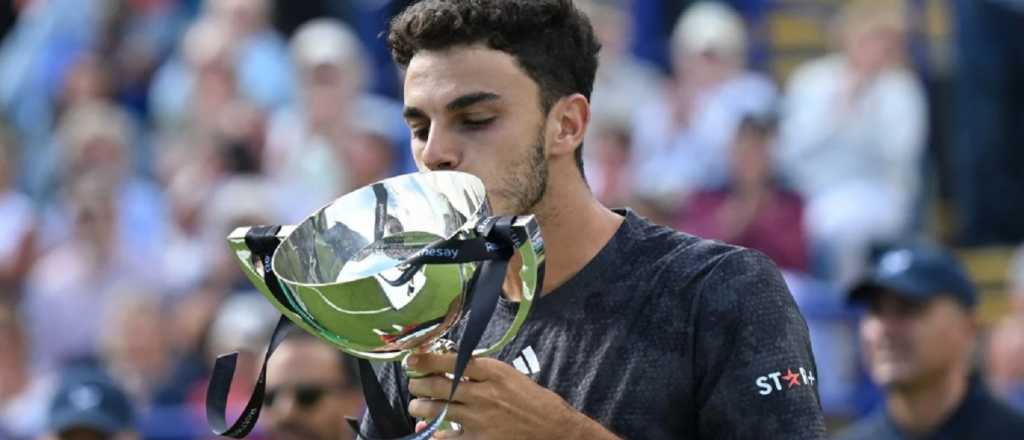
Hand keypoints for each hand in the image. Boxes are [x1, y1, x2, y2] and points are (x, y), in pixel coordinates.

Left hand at [406, 353, 618, 439]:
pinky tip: (431, 429)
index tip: (412, 360)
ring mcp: (480, 418)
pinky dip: (434, 432)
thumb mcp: (509, 377)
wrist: (554, 429)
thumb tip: (448, 372)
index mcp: (493, 371)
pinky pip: (445, 437)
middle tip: (415, 386)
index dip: (426, 360)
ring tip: (418, 406)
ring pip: (436, 411)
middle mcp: (483, 393)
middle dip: (418, 385)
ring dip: (420, 407)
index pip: (451, 361)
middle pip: (437, 386)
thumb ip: (480, 374)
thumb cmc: (532, 401)